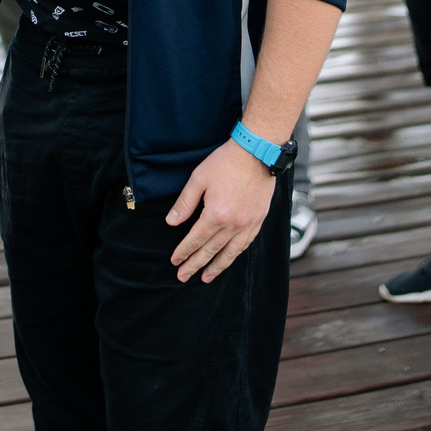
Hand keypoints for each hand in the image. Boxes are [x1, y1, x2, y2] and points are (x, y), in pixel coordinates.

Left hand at [165, 140, 279, 281]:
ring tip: (206, 278)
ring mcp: (248, 224)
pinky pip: (245, 244)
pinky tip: (228, 258)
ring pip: (230, 253)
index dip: (183, 252)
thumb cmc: (227, 162)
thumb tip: (171, 222)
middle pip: (210, 251)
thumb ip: (185, 203)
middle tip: (183, 277)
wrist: (258, 152)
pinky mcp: (258, 220)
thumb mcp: (199, 178)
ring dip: (216, 267)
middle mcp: (233, 224)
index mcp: (216, 214)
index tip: (175, 261)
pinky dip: (235, 254)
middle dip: (195, 265)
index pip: (195, 240)